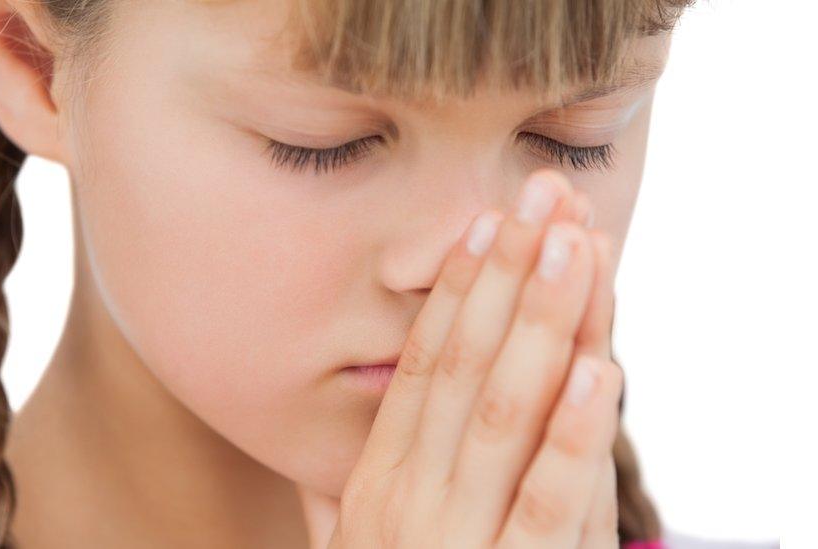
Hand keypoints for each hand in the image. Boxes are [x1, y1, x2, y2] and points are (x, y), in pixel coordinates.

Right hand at [298, 170, 622, 548]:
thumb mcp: (357, 546)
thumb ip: (345, 490)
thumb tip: (336, 434)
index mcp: (377, 482)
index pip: (422, 366)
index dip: (457, 291)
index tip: (485, 223)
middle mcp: (409, 500)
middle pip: (466, 367)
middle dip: (509, 277)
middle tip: (542, 199)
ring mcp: (457, 541)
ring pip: (508, 413)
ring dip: (546, 324)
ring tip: (576, 246)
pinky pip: (547, 502)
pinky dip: (575, 433)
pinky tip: (604, 369)